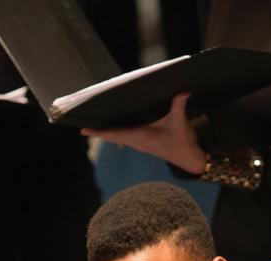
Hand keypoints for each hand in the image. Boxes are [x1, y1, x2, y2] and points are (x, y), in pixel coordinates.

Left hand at [82, 93, 205, 174]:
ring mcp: (139, 144)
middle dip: (98, 132)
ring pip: (117, 138)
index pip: (115, 135)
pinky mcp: (143, 144)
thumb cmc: (182, 142)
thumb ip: (179, 105)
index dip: (99, 133)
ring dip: (105, 134)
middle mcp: (137, 142)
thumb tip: (184, 92)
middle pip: (112, 137)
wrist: (187, 158)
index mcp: (141, 137)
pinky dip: (115, 134)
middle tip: (82, 128)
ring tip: (92, 127)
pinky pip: (124, 138)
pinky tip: (111, 129)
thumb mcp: (181, 122)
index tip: (85, 131)